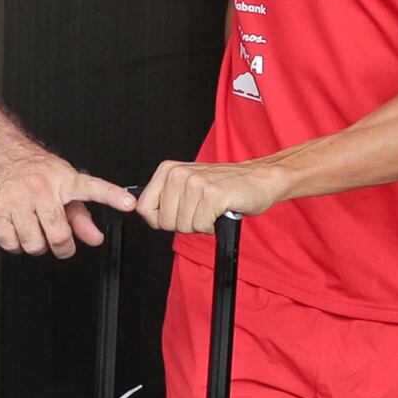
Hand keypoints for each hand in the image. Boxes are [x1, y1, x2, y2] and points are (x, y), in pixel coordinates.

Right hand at [0, 140, 132, 257]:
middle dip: (62, 247)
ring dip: (37, 245)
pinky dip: (16, 244)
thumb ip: (80, 215)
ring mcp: (16, 199)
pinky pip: (11, 244)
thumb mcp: (60, 184)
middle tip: (60, 242)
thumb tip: (94, 238)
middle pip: (59, 235)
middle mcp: (40, 188)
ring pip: (34, 244)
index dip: (112, 196)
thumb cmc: (30, 167)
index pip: (92, 187)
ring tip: (34, 229)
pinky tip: (17, 229)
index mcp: (62, 179)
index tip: (128, 203)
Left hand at [136, 157, 296, 235]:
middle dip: (183, 224)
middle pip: (164, 222)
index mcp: (168, 170)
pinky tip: (220, 211)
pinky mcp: (212, 195)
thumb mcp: (187, 186)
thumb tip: (138, 209)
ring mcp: (195, 183)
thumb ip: (164, 197)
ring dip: (200, 224)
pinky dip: (212, 226)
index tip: (177, 214)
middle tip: (200, 210)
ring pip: (183, 226)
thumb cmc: (224, 186)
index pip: (144, 207)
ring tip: (211, 209)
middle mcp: (178, 174)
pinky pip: (201, 226)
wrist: (258, 179)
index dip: (160, 219)